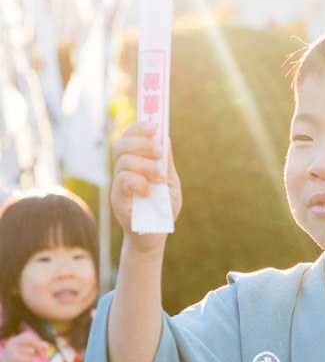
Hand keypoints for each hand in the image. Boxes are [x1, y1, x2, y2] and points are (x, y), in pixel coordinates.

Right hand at [0, 332, 47, 361]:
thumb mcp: (23, 355)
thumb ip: (33, 349)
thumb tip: (47, 345)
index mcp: (12, 341)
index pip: (27, 335)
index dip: (37, 340)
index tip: (45, 347)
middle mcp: (12, 343)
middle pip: (30, 340)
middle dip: (39, 346)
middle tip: (44, 355)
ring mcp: (13, 351)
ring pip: (32, 352)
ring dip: (31, 359)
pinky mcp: (15, 359)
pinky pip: (29, 360)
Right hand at [110, 121, 181, 250]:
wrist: (155, 235)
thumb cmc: (162, 209)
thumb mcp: (170, 183)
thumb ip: (166, 163)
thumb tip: (165, 138)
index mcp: (135, 163)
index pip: (129, 137)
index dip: (139, 128)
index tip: (155, 126)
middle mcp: (123, 171)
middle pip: (121, 144)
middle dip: (141, 143)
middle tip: (159, 153)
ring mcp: (118, 185)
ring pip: (123, 161)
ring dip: (145, 166)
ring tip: (160, 179)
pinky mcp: (117, 199)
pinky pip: (122, 180)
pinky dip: (138, 181)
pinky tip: (149, 191)